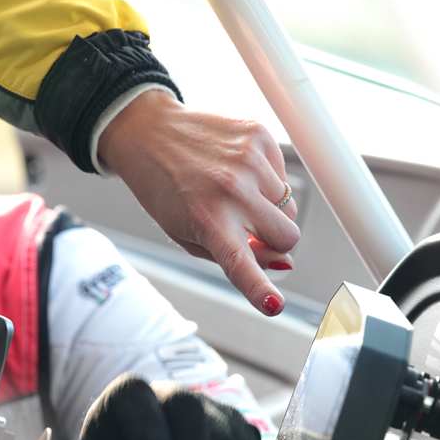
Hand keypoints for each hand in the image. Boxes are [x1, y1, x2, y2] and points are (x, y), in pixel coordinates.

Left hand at [99, 91, 298, 316]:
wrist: (149, 132)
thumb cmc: (166, 191)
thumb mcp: (186, 235)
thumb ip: (232, 256)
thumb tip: (283, 262)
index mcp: (207, 220)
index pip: (240, 264)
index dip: (260, 290)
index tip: (274, 307)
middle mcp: (231, 189)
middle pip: (287, 237)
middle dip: (275, 242)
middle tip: (248, 230)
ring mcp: (249, 160)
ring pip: (289, 208)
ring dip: (269, 209)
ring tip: (235, 194)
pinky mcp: (258, 135)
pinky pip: (283, 175)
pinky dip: (267, 181)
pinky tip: (238, 172)